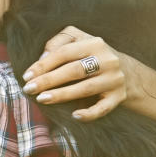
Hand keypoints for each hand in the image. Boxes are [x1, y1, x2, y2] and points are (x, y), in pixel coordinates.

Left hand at [20, 26, 134, 120]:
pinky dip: (90, 113)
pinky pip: (103, 108)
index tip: (27, 76)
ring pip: (86, 88)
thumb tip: (42, 58)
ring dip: (62, 95)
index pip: (65, 53)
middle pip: (74, 70)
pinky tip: (74, 116)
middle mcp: (107, 60)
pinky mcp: (119, 97)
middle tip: (29, 89)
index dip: (44, 64)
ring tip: (42, 99)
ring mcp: (114, 79)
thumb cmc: (93, 56)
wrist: (128, 72)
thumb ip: (59, 42)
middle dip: (49, 80)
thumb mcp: (79, 41)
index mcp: (95, 43)